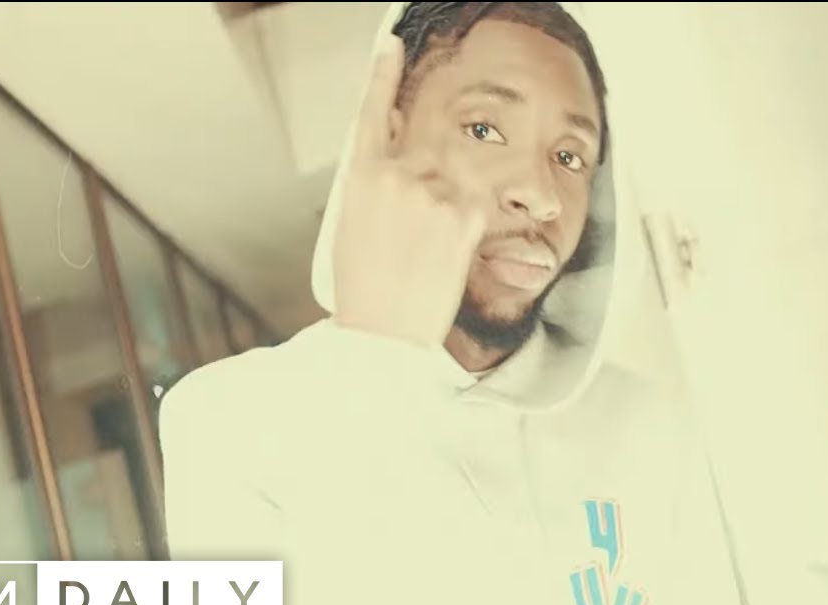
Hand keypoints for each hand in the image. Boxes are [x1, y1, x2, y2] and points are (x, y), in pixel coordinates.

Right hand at [331, 35, 485, 347]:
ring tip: (424, 253)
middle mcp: (399, 175)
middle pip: (425, 151)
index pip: (373, 113)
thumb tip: (399, 154)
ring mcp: (436, 192)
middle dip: (426, 181)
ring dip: (447, 209)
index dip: (382, 75)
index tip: (390, 48)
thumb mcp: (353, 225)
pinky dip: (465, 227)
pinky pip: (473, 206)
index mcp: (361, 177)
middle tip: (413, 230)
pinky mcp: (468, 215)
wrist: (385, 334)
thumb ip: (376, 182)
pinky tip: (444, 256)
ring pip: (453, 181)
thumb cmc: (364, 289)